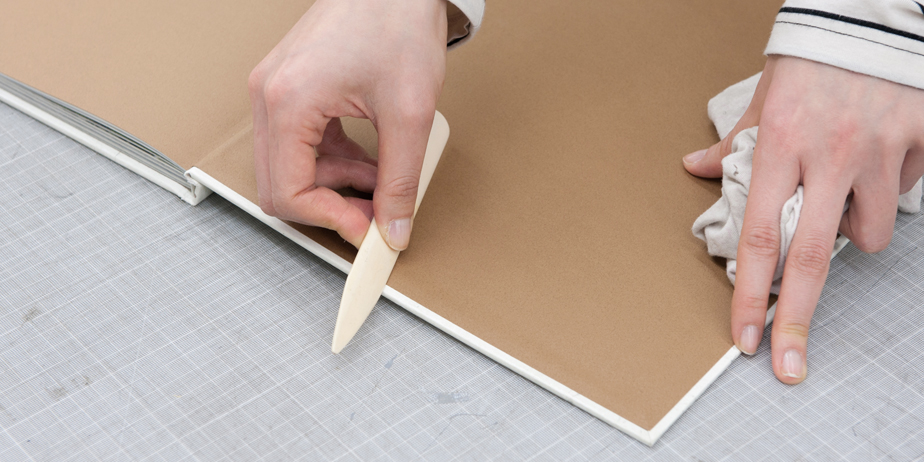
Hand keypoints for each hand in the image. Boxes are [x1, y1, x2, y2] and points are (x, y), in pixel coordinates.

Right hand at [249, 0, 447, 248]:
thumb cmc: (396, 21)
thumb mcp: (410, 113)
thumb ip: (401, 180)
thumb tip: (393, 228)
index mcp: (287, 102)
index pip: (287, 191)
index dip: (329, 220)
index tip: (365, 230)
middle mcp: (269, 96)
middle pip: (279, 183)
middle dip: (329, 205)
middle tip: (372, 217)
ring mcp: (275, 90)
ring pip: (289, 167)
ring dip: (334, 183)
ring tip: (380, 182)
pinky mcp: (289, 87)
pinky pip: (299, 144)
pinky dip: (333, 161)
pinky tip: (368, 162)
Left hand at [683, 56, 923, 383]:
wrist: (871, 13)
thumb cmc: (811, 58)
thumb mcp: (761, 97)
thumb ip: (732, 143)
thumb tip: (696, 169)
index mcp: (780, 144)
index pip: (759, 236)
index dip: (749, 294)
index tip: (744, 335)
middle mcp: (831, 154)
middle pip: (813, 258)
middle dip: (798, 320)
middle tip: (789, 363)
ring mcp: (881, 150)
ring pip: (871, 234)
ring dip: (853, 233)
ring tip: (841, 198)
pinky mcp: (921, 141)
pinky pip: (906, 194)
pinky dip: (889, 193)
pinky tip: (876, 164)